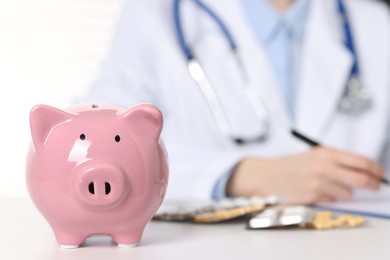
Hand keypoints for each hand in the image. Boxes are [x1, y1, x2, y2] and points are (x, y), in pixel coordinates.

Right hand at [226, 147, 383, 203]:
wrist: (265, 175)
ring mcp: (319, 183)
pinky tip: (318, 191)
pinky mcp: (312, 196)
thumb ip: (337, 161)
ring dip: (345, 192)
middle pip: (362, 179)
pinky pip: (332, 200)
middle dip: (373, 184)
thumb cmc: (289, 165)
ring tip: (332, 187)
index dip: (376, 169)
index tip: (380, 173)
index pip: (362, 161)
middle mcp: (324, 167)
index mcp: (325, 153)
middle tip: (375, 185)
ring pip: (348, 193)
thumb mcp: (313, 156)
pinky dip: (330, 198)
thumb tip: (362, 169)